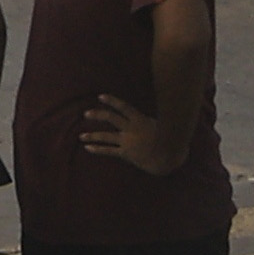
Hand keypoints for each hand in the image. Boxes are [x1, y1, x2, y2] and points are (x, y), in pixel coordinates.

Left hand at [75, 93, 191, 178]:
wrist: (169, 158)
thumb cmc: (172, 141)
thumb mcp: (164, 126)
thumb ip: (156, 120)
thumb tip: (164, 111)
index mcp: (141, 120)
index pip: (124, 107)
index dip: (112, 101)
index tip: (100, 96)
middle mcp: (132, 129)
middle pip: (111, 118)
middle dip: (98, 115)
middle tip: (86, 114)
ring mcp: (128, 141)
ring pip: (107, 136)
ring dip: (93, 135)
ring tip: (80, 135)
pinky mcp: (127, 153)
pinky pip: (109, 151)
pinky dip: (98, 149)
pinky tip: (87, 148)